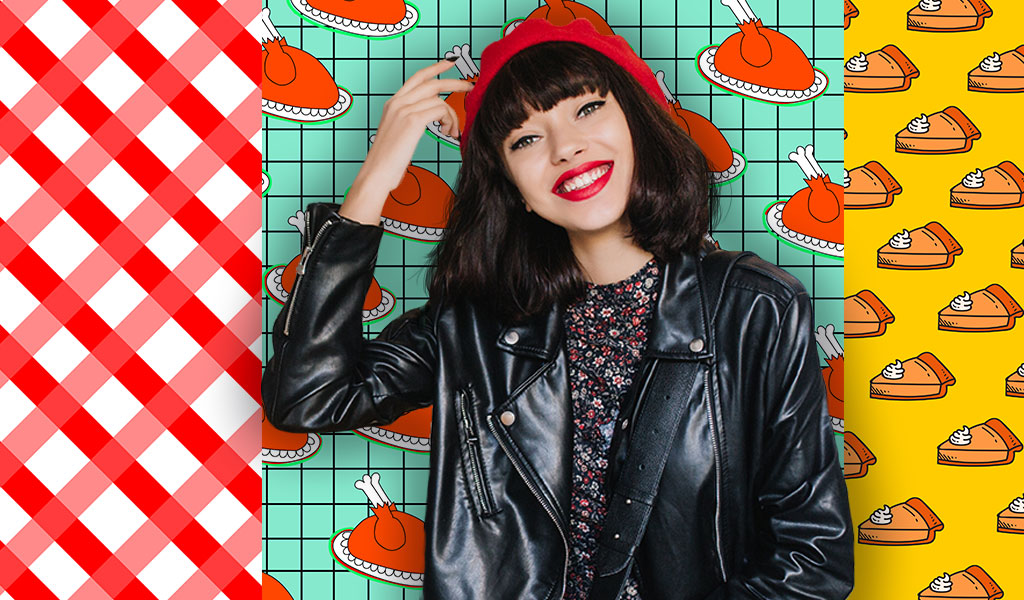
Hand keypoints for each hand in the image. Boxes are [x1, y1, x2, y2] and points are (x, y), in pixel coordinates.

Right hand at [358, 59, 473, 192]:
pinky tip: (448, 132)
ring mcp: (404, 110)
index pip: (417, 78)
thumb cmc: (388, 161)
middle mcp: (398, 103)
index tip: (450, 64)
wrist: (376, 173)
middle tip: (470, 86)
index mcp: (393, 104)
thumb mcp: (397, 134)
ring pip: (440, 100)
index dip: (435, 68)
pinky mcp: (413, 120)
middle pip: (432, 82)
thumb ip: (410, 121)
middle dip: (454, 82)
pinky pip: (441, 110)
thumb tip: (430, 117)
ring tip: (452, 131)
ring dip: (452, 115)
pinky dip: (449, 120)